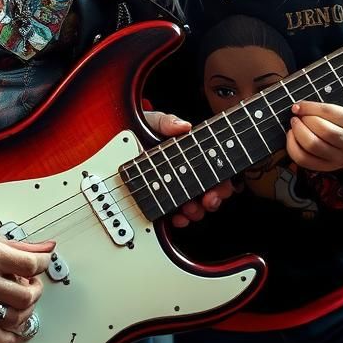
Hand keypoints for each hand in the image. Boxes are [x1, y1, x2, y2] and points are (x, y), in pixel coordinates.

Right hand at [0, 205, 54, 342]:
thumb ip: (13, 242)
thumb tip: (41, 247)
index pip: (32, 266)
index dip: (42, 266)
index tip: (40, 265)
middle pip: (24, 300)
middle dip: (34, 295)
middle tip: (30, 289)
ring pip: (3, 328)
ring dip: (17, 324)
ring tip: (16, 315)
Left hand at [143, 111, 235, 227]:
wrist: (120, 140)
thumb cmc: (140, 131)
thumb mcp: (152, 122)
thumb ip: (166, 122)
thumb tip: (184, 126)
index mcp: (190, 156)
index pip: (215, 171)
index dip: (222, 182)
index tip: (218, 188)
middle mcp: (187, 175)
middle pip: (212, 193)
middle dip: (213, 200)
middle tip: (207, 200)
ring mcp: (175, 190)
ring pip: (197, 208)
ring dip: (196, 211)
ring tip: (187, 208)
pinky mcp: (161, 203)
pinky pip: (177, 217)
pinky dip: (180, 220)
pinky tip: (176, 218)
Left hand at [286, 102, 342, 172]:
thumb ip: (323, 109)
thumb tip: (297, 108)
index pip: (329, 112)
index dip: (309, 107)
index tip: (297, 106)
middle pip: (322, 130)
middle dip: (304, 120)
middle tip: (298, 116)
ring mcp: (339, 158)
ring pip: (312, 145)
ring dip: (297, 132)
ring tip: (295, 125)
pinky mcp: (327, 167)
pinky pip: (304, 159)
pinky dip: (292, 146)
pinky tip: (292, 137)